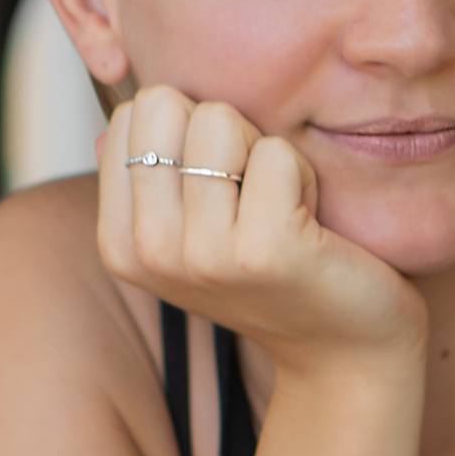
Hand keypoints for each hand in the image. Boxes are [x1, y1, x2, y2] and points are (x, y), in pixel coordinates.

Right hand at [97, 87, 423, 370]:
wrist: (344, 349)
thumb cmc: (271, 273)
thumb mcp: (191, 232)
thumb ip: (148, 180)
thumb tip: (111, 131)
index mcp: (121, 242)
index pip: (133, 114)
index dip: (186, 129)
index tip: (217, 188)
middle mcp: (150, 251)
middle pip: (166, 106)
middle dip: (221, 131)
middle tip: (250, 190)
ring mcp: (202, 254)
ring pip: (219, 121)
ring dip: (263, 152)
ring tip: (278, 206)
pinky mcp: (262, 251)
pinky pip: (276, 153)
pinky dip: (302, 174)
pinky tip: (306, 222)